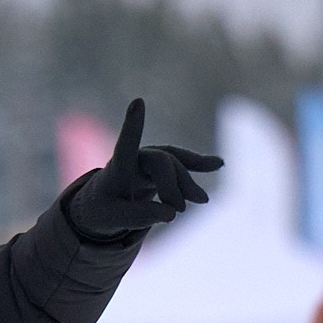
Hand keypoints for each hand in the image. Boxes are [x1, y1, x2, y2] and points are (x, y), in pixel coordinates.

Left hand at [67, 99, 221, 238]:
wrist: (103, 206)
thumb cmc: (102, 211)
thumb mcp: (113, 220)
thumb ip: (139, 216)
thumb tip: (172, 213)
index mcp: (118, 167)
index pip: (125, 145)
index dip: (133, 126)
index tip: (138, 102)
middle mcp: (135, 158)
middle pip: (161, 162)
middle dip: (172, 186)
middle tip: (178, 211)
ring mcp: (149, 160)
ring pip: (174, 164)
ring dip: (188, 181)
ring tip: (202, 200)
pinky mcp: (161, 168)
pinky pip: (182, 163)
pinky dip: (199, 164)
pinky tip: (219, 164)